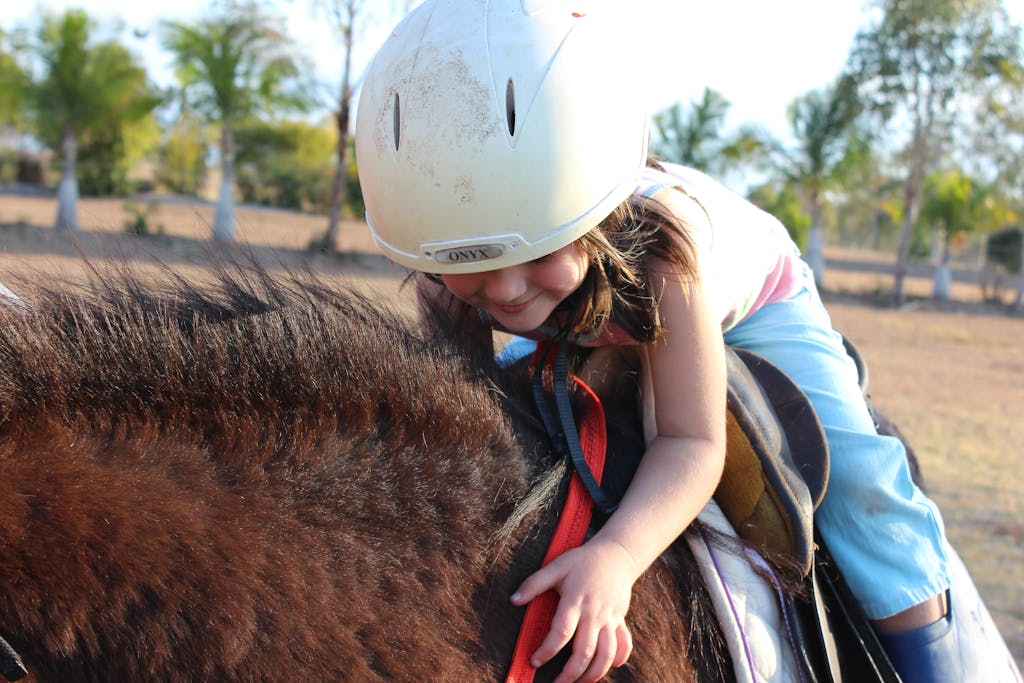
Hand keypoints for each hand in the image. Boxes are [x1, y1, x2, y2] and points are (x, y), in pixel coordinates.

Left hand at [510, 538, 638, 681]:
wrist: (616, 554)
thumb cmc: (582, 561)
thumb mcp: (556, 567)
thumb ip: (533, 584)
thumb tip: (513, 600)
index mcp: (575, 601)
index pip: (561, 633)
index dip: (547, 650)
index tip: (535, 660)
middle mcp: (594, 613)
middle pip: (584, 651)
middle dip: (570, 673)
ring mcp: (610, 619)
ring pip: (606, 654)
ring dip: (593, 673)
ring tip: (579, 682)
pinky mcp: (621, 620)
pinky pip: (624, 645)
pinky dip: (618, 659)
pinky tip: (608, 666)